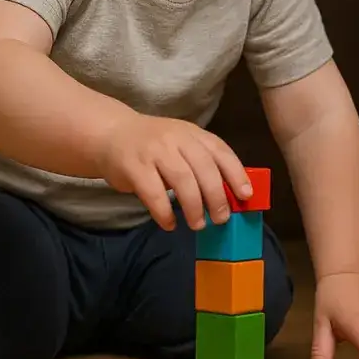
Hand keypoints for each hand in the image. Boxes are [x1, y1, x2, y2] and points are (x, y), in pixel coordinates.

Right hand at [95, 114, 250, 230]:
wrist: (112, 134)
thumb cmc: (154, 144)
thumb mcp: (181, 143)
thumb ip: (202, 162)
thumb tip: (230, 193)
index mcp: (193, 134)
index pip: (221, 151)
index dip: (236, 174)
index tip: (246, 196)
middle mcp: (176, 139)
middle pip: (204, 169)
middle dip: (217, 196)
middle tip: (221, 218)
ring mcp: (155, 152)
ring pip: (182, 180)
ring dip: (194, 206)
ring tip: (198, 224)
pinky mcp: (134, 167)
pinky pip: (154, 193)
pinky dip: (165, 212)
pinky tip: (170, 224)